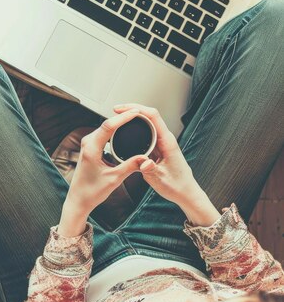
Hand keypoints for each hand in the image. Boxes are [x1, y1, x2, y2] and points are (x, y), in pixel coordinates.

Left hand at [58, 109, 146, 235]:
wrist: (79, 199)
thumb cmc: (91, 191)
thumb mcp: (114, 179)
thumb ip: (130, 166)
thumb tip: (145, 157)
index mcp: (91, 149)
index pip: (108, 126)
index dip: (123, 117)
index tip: (135, 112)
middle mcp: (87, 143)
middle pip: (107, 124)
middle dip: (123, 116)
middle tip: (139, 113)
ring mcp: (88, 144)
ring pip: (105, 128)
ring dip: (118, 122)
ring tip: (134, 118)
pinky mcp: (90, 147)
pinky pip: (103, 134)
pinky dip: (114, 130)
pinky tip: (124, 129)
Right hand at [113, 103, 219, 225]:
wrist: (185, 193)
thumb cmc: (177, 185)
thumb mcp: (161, 179)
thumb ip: (150, 169)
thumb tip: (143, 162)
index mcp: (168, 142)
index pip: (153, 116)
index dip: (136, 109)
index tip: (122, 109)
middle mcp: (165, 139)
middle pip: (148, 116)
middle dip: (131, 109)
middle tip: (115, 111)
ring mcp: (162, 143)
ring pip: (147, 124)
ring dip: (132, 119)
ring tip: (118, 118)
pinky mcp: (158, 148)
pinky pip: (146, 134)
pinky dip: (134, 129)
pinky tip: (126, 132)